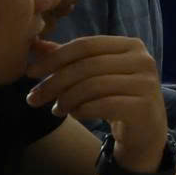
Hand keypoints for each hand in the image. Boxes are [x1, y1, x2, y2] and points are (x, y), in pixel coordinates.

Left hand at [27, 35, 167, 171]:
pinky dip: (81, 111)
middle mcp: (143, 60)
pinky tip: (75, 115)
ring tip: (55, 110)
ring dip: (66, 99)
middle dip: (54, 82)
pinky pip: (103, 105)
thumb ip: (69, 59)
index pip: (86, 44)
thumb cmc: (116, 97)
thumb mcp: (94, 75)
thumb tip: (36, 45)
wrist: (145, 130)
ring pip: (93, 85)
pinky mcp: (143, 106)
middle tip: (33, 98)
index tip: (30, 73)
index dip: (55, 57)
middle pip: (87, 65)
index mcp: (131, 45)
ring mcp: (146, 83)